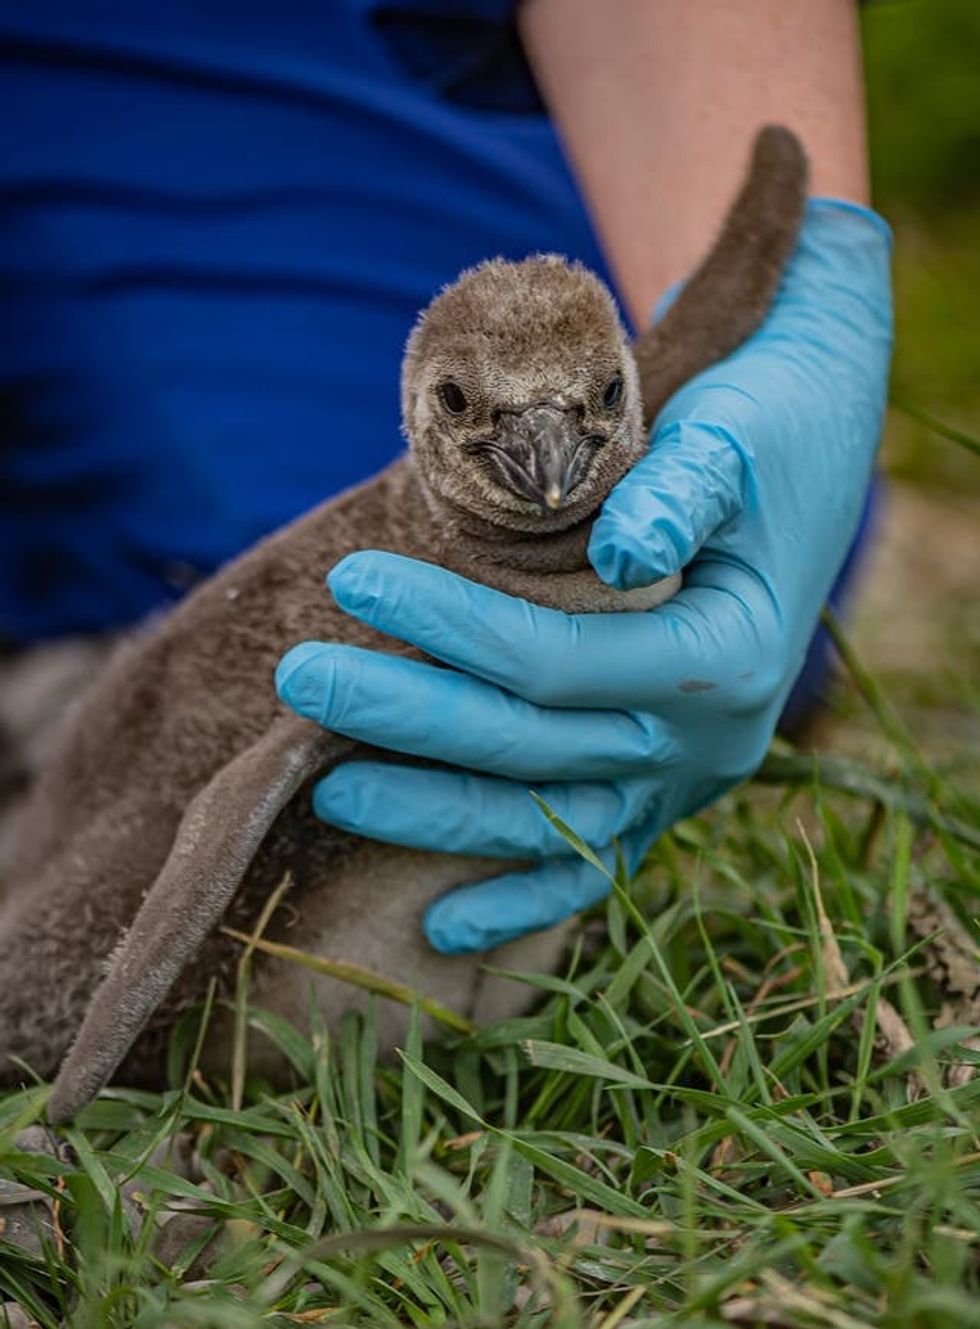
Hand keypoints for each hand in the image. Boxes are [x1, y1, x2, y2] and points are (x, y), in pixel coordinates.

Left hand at [276, 201, 891, 953]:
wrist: (811, 442)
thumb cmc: (762, 428)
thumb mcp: (732, 438)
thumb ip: (681, 493)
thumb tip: (624, 553)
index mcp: (725, 659)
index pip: (558, 660)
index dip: (450, 626)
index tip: (352, 579)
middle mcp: (709, 742)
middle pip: (532, 746)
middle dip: (407, 717)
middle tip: (300, 680)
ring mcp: (685, 777)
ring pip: (549, 821)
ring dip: (437, 814)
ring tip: (328, 790)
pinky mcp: (663, 786)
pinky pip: (593, 859)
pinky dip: (522, 897)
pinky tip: (444, 928)